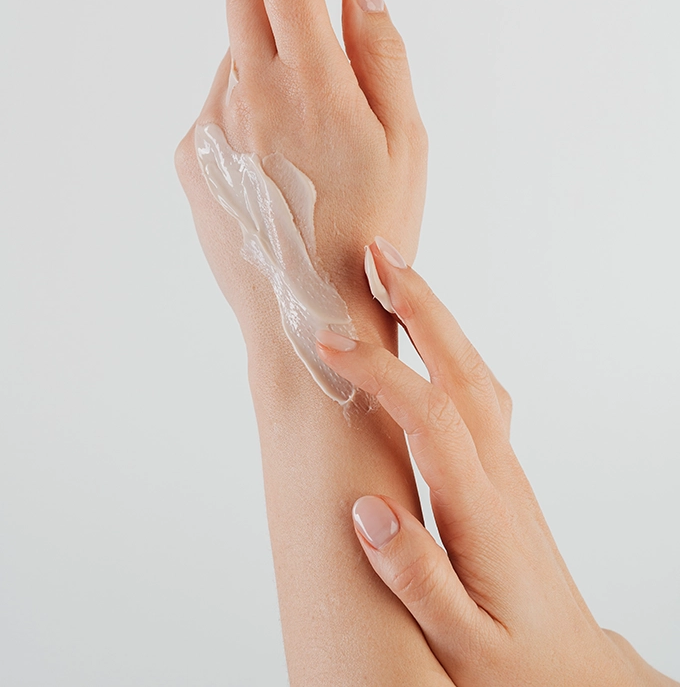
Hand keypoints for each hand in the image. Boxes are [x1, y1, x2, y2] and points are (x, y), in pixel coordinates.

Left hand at [174, 0, 426, 347]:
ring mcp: (209, 128)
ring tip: (304, 109)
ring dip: (264, 46)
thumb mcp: (407, 143)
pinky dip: (245, 96)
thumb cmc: (373, 236)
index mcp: (310, 85)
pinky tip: (275, 148)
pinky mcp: (190, 160)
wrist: (308, 318)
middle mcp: (247, 96)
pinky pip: (217, 102)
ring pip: (233, 53)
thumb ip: (382, 53)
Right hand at [316, 239, 678, 686]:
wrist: (572, 674)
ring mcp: (505, 471)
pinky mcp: (503, 475)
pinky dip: (448, 351)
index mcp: (482, 513)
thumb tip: (370, 513)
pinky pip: (477, 393)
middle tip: (379, 256)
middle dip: (421, 307)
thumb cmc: (514, 665)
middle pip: (462, 371)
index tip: (330, 345)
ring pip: (474, 375)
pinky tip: (426, 344)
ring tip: (397, 279)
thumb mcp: (462, 646)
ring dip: (437, 320)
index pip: (429, 418)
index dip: (380, 373)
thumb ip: (418, 580)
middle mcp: (498, 477)